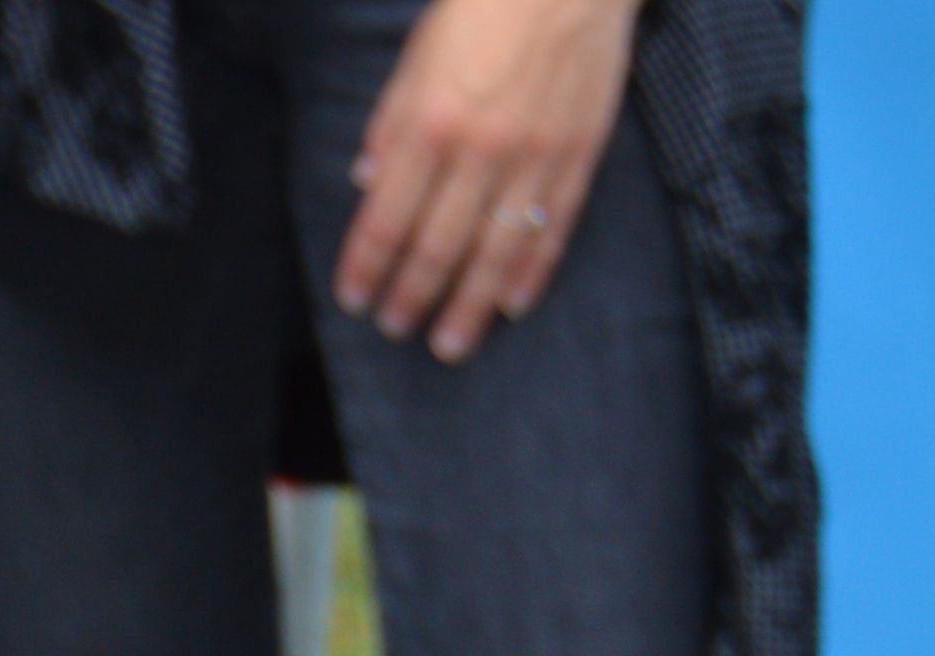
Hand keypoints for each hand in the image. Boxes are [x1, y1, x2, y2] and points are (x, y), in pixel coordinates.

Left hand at [339, 0, 632, 362]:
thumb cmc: (482, 7)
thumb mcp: (415, 59)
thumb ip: (389, 124)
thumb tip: (364, 182)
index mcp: (429, 125)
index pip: (385, 219)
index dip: (366, 267)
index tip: (354, 300)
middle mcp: (480, 149)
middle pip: (438, 247)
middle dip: (412, 296)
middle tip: (396, 329)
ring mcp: (535, 155)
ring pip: (496, 250)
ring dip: (469, 305)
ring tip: (450, 344)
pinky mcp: (580, 151)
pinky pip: (554, 225)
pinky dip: (531, 271)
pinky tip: (512, 305)